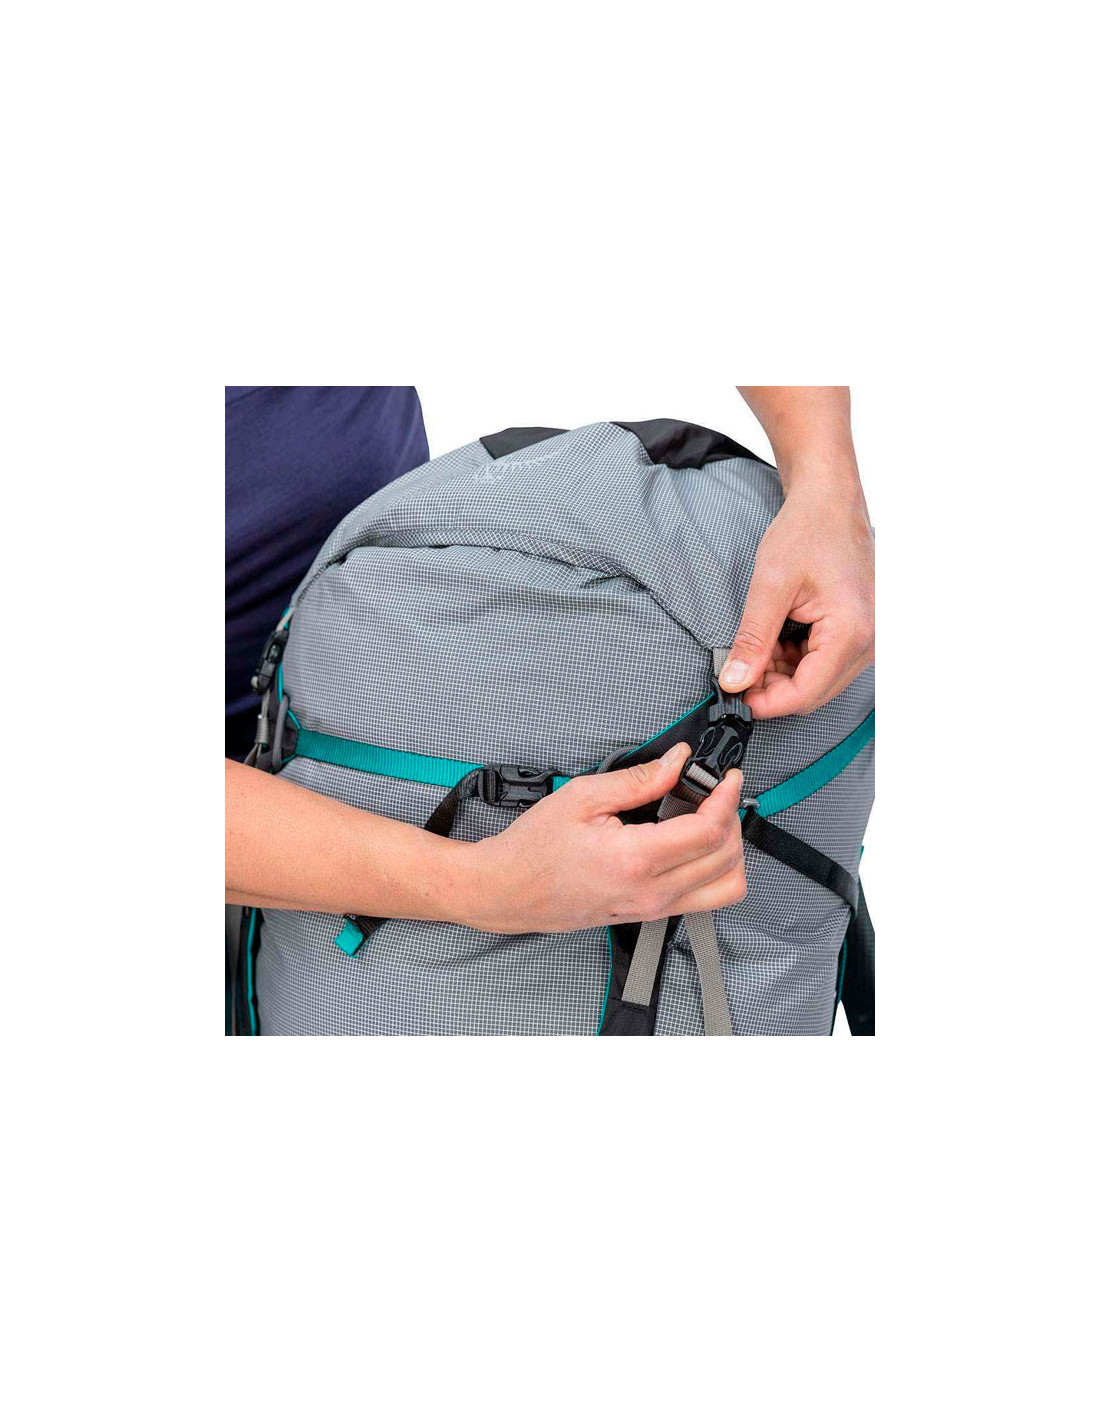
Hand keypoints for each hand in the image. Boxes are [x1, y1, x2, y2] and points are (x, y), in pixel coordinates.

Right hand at [459, 744, 745, 932]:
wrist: (508, 890)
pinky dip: (714, 870)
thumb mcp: (583, 796)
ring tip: (710, 820)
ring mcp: (652, 909)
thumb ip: (639, 779)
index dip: (727, 797)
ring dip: (730, 851)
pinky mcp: (649, 915)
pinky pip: (704, 899)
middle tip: (715, 792)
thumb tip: (677, 762)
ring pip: (726, 888)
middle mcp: (651, 892)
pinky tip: (691, 843)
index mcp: (635, 860)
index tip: (727, 777)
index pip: (709, 831)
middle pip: (727, 859)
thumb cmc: (534, 848)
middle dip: (732, 818)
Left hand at [719, 480, 873, 715]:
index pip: (806, 694)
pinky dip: (795, 660)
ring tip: (758, 644)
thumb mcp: (770, 585)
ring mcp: (866, 638)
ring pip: (818, 681)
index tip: (736, 694)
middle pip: (814, 693)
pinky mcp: (858, 632)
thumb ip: (753, 639)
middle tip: (739, 667)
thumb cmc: (808, 530)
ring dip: (783, 674)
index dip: (767, 702)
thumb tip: (735, 681)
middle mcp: (868, 641)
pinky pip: (825, 663)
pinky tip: (776, 638)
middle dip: (773, 687)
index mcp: (851, 632)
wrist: (830, 501)